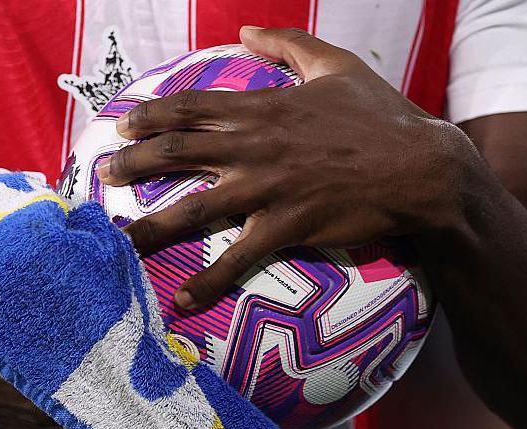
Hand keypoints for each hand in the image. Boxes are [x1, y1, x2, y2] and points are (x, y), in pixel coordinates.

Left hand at [103, 26, 480, 308]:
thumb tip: (249, 30)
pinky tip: (181, 301)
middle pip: (178, 152)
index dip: (150, 114)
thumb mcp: (335, 65)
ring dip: (151, 225)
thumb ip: (289, 44)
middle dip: (134, 163)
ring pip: (194, 207)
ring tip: (118, 239)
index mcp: (262, 107)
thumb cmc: (380, 115)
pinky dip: (208, 282)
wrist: (421, 167)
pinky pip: (238, 258)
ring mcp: (268, 188)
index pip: (191, 106)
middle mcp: (255, 146)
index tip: (121, 123)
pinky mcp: (287, 226)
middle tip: (105, 174)